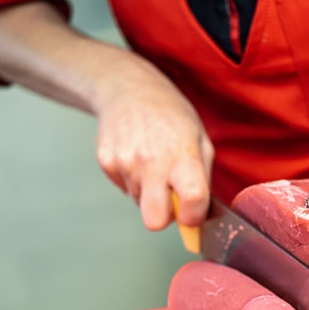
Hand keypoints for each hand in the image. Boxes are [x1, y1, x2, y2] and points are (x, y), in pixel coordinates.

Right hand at [93, 56, 213, 230]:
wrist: (128, 88)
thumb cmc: (169, 114)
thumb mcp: (199, 138)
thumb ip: (202, 178)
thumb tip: (200, 215)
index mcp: (182, 154)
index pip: (192, 199)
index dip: (194, 216)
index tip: (193, 213)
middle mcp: (152, 161)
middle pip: (154, 221)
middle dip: (164, 217)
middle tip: (170, 197)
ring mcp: (125, 162)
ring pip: (139, 203)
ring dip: (148, 191)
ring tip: (152, 161)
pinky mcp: (106, 162)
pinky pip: (124, 188)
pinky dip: (132, 179)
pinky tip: (136, 156)